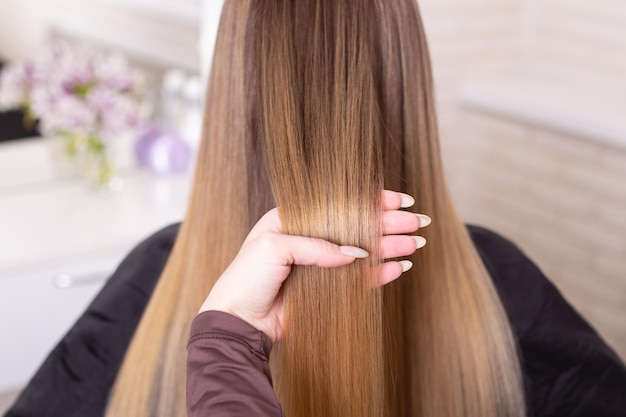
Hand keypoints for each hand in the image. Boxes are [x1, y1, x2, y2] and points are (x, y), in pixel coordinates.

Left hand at [199, 190, 430, 341]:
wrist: (239, 321)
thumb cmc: (246, 278)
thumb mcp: (274, 248)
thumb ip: (316, 247)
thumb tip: (353, 253)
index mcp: (296, 219)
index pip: (340, 203)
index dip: (371, 200)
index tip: (399, 200)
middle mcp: (312, 238)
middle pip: (358, 225)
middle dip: (389, 223)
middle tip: (417, 222)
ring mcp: (322, 264)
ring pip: (364, 251)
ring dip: (390, 246)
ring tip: (415, 244)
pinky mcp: (329, 288)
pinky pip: (360, 278)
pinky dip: (379, 272)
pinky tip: (398, 266)